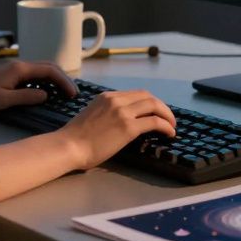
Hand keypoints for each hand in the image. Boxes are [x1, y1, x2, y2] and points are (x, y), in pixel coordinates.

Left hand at [0, 61, 77, 114]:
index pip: (49, 71)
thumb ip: (26, 97)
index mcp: (20, 69)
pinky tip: (50, 92)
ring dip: (56, 79)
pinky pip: (35, 75)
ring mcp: (17, 69)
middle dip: (63, 79)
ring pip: (43, 70)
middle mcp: (20, 65)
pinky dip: (47, 81)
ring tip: (65, 94)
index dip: (64, 81)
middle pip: (49, 67)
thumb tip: (46, 95)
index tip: (73, 94)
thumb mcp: (4, 100)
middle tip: (73, 95)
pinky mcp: (13, 75)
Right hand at [56, 89, 176, 169]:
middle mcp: (116, 100)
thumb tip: (119, 123)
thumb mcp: (92, 116)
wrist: (68, 146)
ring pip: (154, 106)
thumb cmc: (75, 138)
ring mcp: (122, 112)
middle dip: (162, 106)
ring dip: (167, 115)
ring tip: (172, 126)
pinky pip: (154, 122)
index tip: (156, 112)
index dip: (150, 102)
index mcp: (106, 97)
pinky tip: (169, 133)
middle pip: (148, 96)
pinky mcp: (128, 127)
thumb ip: (106, 114)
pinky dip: (166, 126)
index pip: (135, 94)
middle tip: (168, 119)